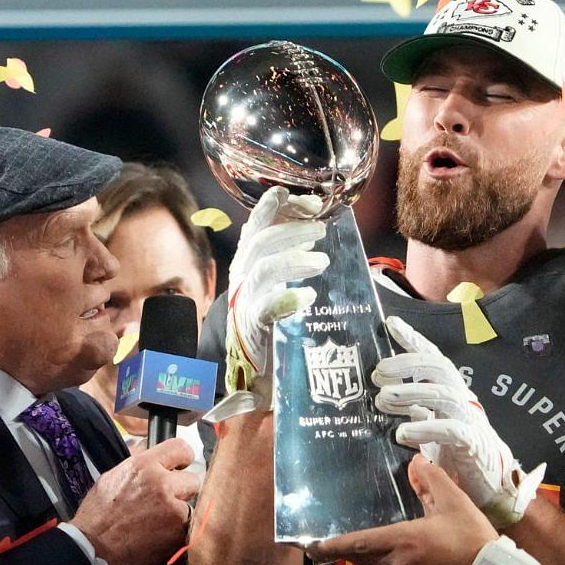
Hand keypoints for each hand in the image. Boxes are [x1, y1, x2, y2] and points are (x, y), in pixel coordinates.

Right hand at [70, 438, 201, 564]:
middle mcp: (161, 484)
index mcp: (143, 466)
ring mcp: (172, 509)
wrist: (93, 548)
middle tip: (167, 500)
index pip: (180, 448)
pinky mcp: (179, 532)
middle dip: (183, 489)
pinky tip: (160, 534)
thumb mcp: (112, 477)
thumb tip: (150, 449)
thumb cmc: (98, 516)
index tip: (182, 465)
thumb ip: (138, 463)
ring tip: (158, 521)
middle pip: (193, 479)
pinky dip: (178, 531)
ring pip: (193, 505)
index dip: (183, 457)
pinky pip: (189, 527)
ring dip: (181, 512)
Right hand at [217, 186, 328, 417]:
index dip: (278, 206)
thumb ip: (291, 247)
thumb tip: (317, 219)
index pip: (260, 223)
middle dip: (292, 230)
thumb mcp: (278, 274)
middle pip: (261, 243)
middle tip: (321, 231)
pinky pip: (265, 309)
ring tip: (322, 262)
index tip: (310, 202)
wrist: (254, 362)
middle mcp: (243, 275)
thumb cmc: (271, 312)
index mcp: (249, 258)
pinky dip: (286, 300)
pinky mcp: (252, 327)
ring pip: (263, 270)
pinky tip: (307, 296)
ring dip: (293, 260)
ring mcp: (245, 300)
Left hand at [310, 455, 497, 564]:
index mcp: (401, 542)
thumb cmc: (473, 540)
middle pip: (359, 557)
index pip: (356, 543)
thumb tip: (415, 461)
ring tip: (349, 541)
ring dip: (360, 555)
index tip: (308, 544)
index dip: (330, 544)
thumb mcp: (455, 503)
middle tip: (322, 540)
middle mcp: (396, 564)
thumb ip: (432, 480)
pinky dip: (379, 561)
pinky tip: (386, 550)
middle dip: (341, 550)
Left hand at [373, 315, 544, 527]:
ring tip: (383, 400)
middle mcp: (462, 400)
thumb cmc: (459, 455)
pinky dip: (424, 428)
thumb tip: (385, 394)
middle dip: (406, 365)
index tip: (390, 324)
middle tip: (377, 374)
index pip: (433, 359)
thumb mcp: (432, 426)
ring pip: (442, 394)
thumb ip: (416, 409)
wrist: (492, 486)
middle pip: (437, 368)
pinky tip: (402, 432)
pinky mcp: (473, 443)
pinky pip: (450, 429)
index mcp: (452, 393)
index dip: (413, 340)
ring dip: (410, 394)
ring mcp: (470, 419)